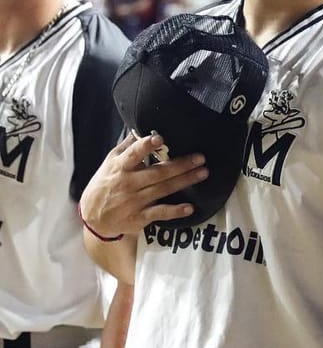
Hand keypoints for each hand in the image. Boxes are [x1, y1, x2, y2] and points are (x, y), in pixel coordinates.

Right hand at [79, 132, 207, 237]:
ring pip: (163, 190)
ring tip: (203, 173)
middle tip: (200, 158)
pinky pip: (159, 213)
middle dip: (180, 165)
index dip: (145, 146)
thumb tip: (140, 128)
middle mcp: (127, 184)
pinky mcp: (138, 218)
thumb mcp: (110, 164)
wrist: (94, 219)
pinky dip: (175, 211)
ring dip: (185, 181)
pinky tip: (190, 207)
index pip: (132, 155)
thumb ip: (126, 148)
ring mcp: (133, 202)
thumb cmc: (104, 185)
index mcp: (119, 168)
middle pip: (157, 173)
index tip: (159, 138)